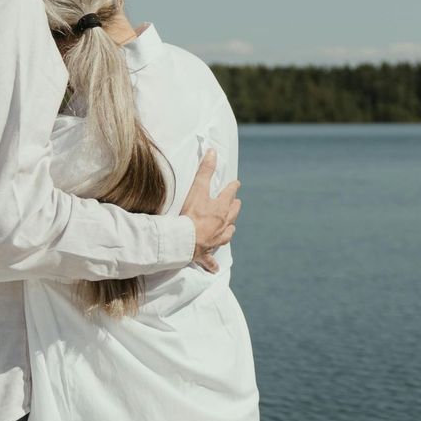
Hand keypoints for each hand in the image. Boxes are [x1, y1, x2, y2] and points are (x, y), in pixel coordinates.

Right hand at [180, 150, 240, 273]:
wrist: (183, 241)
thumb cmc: (190, 214)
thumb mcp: (198, 189)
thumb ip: (205, 170)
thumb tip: (213, 151)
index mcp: (220, 208)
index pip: (230, 194)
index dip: (233, 187)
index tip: (236, 183)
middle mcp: (221, 224)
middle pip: (232, 214)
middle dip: (234, 208)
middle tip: (237, 203)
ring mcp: (215, 240)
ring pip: (227, 234)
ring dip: (229, 230)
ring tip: (231, 228)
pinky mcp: (205, 253)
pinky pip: (210, 260)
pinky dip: (212, 264)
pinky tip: (214, 269)